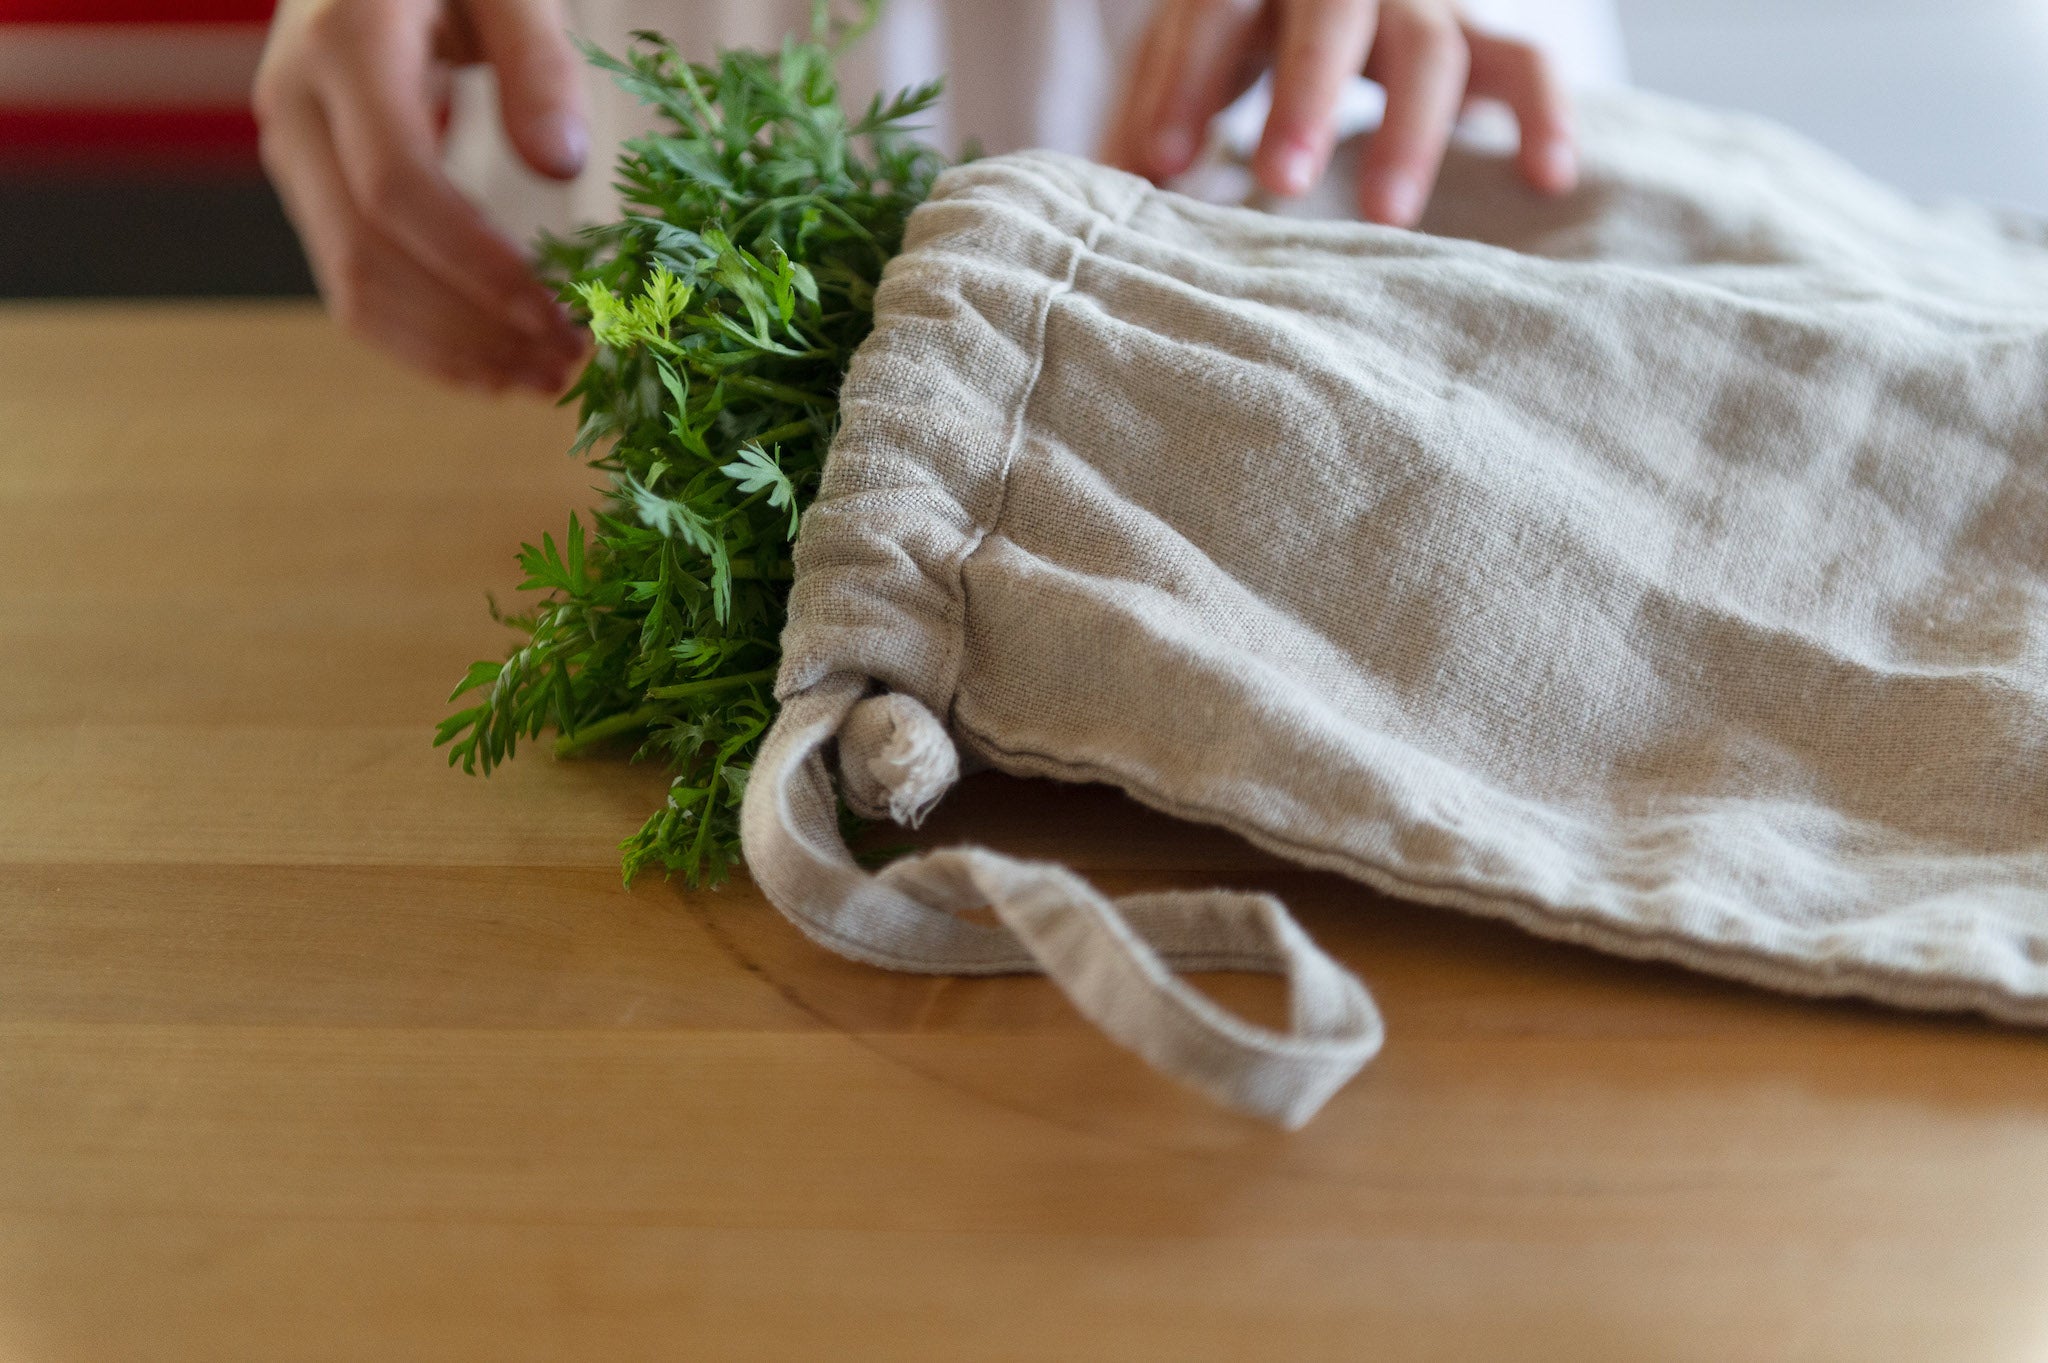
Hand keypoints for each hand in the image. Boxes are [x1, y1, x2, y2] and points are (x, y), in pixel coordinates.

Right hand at [253, 0, 590, 391]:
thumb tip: (563, 164)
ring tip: (542, 380)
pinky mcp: (308, 186)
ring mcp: (292, 150)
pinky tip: (491, 369)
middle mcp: (296, 105)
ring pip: (351, 287)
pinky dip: (419, 340)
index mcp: (345, 47)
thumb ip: (538, 60)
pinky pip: (350, 284)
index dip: (478, 266)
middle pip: (369, 253)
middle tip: (571, 366)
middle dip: (473, 327)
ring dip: (450, 351)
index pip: (399, 189)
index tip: (560, 315)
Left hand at [1104, 0, 1576, 225]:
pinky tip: (1548, 180)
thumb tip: (1096, 209)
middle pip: (1330, 17)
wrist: (1324, 3)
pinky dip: (1543, 116)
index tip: (1157, 165)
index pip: (1213, 12)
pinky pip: (1527, 64)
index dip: (1185, 83)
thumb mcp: (1186, 73)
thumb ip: (1149, 129)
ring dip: (1409, 132)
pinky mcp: (1479, 41)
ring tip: (1386, 220)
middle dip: (1306, 98)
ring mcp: (1419, 5)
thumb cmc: (1237, 51)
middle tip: (1279, 183)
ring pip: (1432, 47)